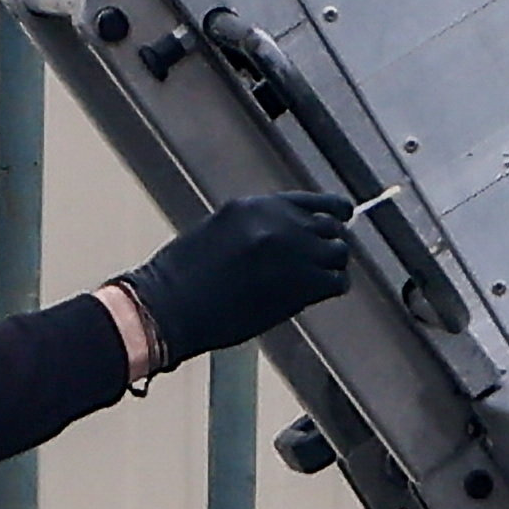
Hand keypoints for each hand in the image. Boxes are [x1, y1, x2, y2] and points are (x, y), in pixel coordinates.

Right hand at [122, 191, 355, 364]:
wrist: (169, 307)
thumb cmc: (181, 278)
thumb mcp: (218, 231)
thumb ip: (257, 227)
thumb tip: (289, 236)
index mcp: (255, 207)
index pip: (313, 202)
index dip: (330, 213)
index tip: (338, 220)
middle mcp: (278, 222)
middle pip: (330, 226)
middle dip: (328, 243)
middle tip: (322, 260)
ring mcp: (292, 251)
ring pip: (338, 252)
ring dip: (332, 266)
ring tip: (318, 279)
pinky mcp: (300, 283)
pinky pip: (337, 281)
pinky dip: (332, 287)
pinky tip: (318, 294)